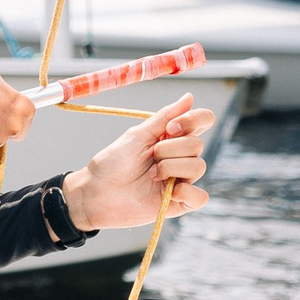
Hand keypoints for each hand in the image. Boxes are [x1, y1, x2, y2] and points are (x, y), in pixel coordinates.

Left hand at [61, 95, 214, 229]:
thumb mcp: (138, 135)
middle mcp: (180, 156)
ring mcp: (181, 179)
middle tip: (150, 156)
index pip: (202, 120)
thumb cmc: (113, 162)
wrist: (97, 192)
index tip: (170, 128)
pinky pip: (201, 197)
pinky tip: (169, 192)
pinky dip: (187, 192)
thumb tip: (189, 97)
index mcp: (172, 137)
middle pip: (198, 144)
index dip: (193, 121)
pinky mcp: (179, 203)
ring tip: (151, 175)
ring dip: (171, 168)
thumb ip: (165, 116)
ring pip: (198, 167)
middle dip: (170, 149)